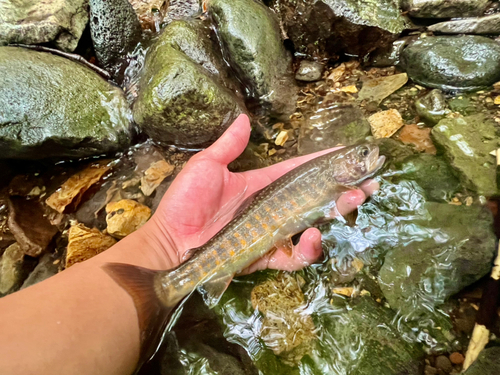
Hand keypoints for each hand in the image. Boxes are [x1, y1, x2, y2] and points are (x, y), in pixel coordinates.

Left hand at [151, 115, 378, 272]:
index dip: (324, 161)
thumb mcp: (206, 167)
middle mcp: (273, 208)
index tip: (349, 152)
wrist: (172, 243)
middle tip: (369, 182)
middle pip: (316, 197)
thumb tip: (243, 118)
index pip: (300, 170)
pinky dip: (308, 248)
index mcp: (262, 185)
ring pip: (314, 224)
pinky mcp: (267, 256)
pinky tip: (314, 234)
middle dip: (345, 189)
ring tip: (353, 200)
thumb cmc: (186, 203)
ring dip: (337, 213)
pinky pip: (295, 255)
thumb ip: (228, 146)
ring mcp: (272, 233)